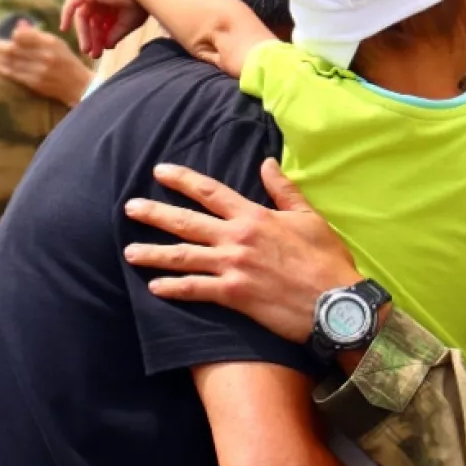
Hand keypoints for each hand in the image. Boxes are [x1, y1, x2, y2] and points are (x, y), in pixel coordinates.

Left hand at [0, 23, 92, 106]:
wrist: (79, 86)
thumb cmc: (67, 62)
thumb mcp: (56, 43)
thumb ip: (36, 35)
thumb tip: (18, 25)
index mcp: (50, 42)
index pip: (24, 36)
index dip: (12, 35)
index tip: (5, 36)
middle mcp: (45, 55)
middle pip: (14, 49)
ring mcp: (40, 70)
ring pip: (11, 62)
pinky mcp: (35, 83)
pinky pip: (13, 74)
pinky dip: (0, 69)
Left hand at [63, 0, 148, 58]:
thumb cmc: (139, 5)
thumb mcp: (127, 24)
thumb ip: (115, 35)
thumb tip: (107, 47)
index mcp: (114, 4)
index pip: (103, 23)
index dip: (103, 38)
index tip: (104, 51)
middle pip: (93, 22)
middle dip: (94, 39)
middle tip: (94, 55)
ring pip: (84, 17)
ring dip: (84, 34)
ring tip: (86, 50)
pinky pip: (72, 3)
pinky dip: (66, 14)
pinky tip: (64, 29)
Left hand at [122, 160, 360, 342]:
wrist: (336, 302)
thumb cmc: (326, 260)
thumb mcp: (308, 218)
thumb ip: (283, 191)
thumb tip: (267, 163)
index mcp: (254, 216)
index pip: (210, 192)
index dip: (182, 180)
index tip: (159, 172)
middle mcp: (237, 238)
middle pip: (186, 222)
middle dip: (155, 214)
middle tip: (130, 208)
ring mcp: (233, 266)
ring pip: (184, 256)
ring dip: (153, 253)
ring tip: (129, 253)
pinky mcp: (234, 295)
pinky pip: (195, 289)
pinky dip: (173, 288)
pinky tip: (154, 288)